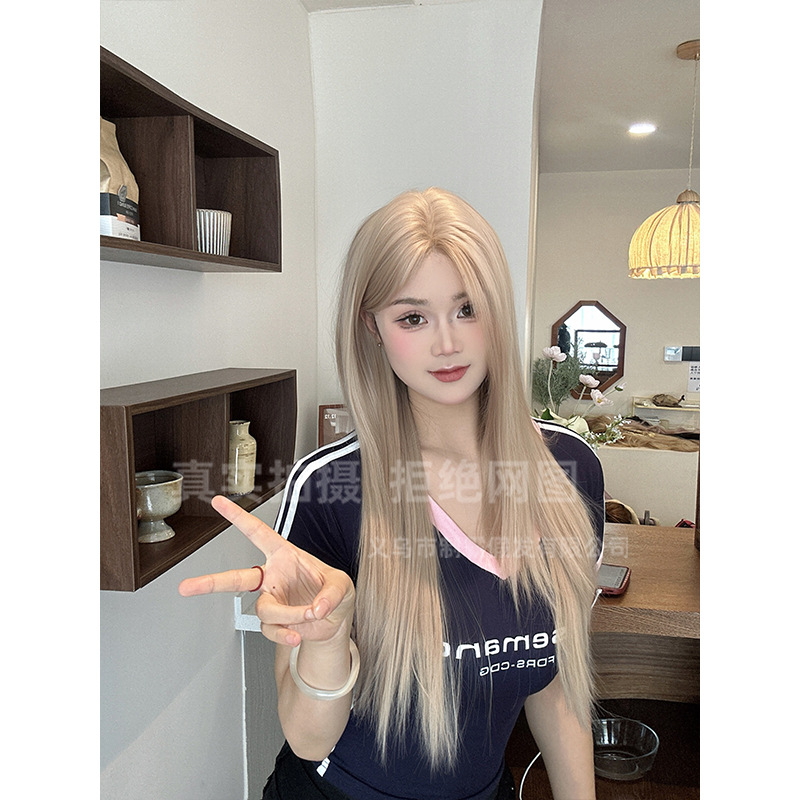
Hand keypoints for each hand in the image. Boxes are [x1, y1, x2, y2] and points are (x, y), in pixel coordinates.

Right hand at [179, 495, 354, 647]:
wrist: (335, 621)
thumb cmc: (334, 593)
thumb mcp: (342, 585)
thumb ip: (331, 593)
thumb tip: (316, 607)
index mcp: (284, 555)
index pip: (258, 532)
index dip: (238, 517)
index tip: (218, 502)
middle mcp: (273, 577)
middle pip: (237, 579)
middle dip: (210, 583)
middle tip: (186, 587)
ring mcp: (272, 601)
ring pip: (264, 610)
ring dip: (288, 615)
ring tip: (310, 614)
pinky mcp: (274, 623)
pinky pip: (271, 630)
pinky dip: (286, 634)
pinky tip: (297, 635)